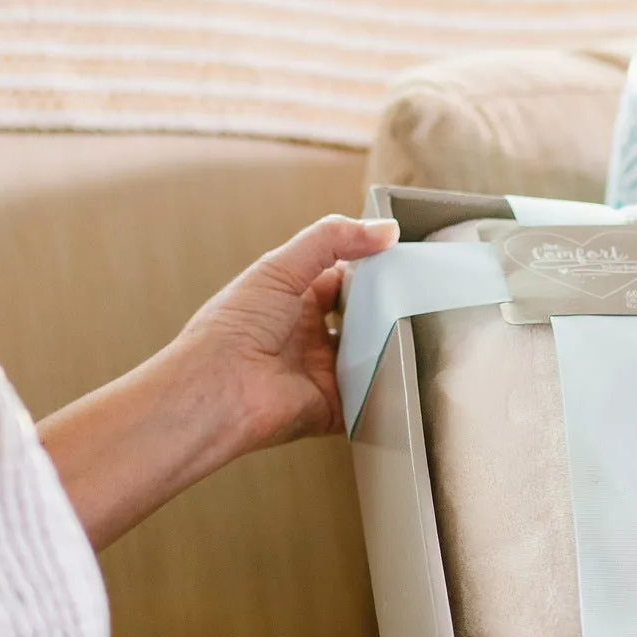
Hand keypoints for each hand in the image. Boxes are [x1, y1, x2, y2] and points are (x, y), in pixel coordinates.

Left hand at [171, 213, 398, 457]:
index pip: (339, 278)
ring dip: (389, 348)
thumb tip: (385, 230)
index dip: (368, 268)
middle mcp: (306, 337)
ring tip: (420, 330)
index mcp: (290, 300)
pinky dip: (386, 390)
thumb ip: (330, 240)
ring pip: (368, 358)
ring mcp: (320, 372)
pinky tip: (406, 372)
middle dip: (385, 309)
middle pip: (360, 318)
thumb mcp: (279, 268)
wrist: (217, 390)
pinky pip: (368, 398)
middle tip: (417, 295)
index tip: (401, 258)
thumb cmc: (231, 328)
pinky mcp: (333, 407)